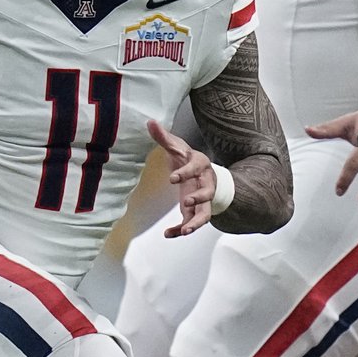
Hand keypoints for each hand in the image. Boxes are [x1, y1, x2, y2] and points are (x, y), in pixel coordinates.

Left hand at [148, 119, 219, 237]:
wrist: (202, 172)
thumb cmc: (187, 159)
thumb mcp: (177, 147)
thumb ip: (163, 137)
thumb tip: (149, 122)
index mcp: (200, 164)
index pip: (196, 167)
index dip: (186, 172)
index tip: (172, 178)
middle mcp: (206, 183)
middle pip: (208, 192)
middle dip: (199, 198)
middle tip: (186, 202)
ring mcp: (203, 200)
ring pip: (206, 213)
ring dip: (196, 222)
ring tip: (185, 230)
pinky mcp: (196, 211)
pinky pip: (191, 223)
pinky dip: (181, 230)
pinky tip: (168, 234)